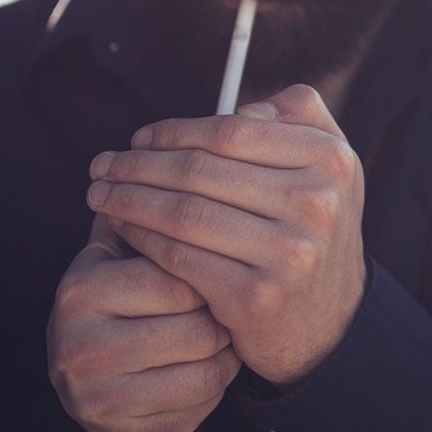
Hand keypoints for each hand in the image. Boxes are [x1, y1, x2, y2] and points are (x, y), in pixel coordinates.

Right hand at [46, 212, 240, 431]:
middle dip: (225, 308)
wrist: (102, 377)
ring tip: (225, 327)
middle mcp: (77, 344)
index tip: (230, 253)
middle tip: (235, 294)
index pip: (177, 268)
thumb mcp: (130, 247)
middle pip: (194, 324)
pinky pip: (201, 403)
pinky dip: (220, 382)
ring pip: (205, 367)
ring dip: (227, 347)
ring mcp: (96, 395)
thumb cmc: (131, 294)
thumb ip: (160, 198)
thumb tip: (224, 132)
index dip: (213, 262)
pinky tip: (214, 363)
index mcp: (80, 287)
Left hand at [86, 84, 366, 386]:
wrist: (331, 324)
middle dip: (139, 165)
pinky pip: (180, 256)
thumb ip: (298, 116)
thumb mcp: (330, 168)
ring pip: (184, 213)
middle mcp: (315, 204)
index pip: (232, 132)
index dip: (175, 131)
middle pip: (201, 171)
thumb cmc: (313, 232)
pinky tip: (123, 229)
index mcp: (331, 161)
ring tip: (101, 194)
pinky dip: (143, 238)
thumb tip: (237, 107)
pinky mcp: (255, 297)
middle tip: (103, 165)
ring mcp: (287, 253)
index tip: (139, 139)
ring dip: (130, 200)